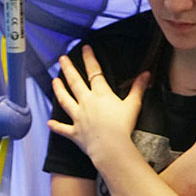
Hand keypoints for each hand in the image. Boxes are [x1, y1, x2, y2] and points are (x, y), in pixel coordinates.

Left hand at [47, 45, 150, 171]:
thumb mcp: (133, 105)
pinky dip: (56, 126)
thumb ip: (138, 89)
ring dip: (59, 90)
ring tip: (54, 81)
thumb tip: (146, 75)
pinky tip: (49, 123)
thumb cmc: (122, 126)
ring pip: (65, 101)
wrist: (111, 146)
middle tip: (62, 59)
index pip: (94, 72)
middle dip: (68, 69)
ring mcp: (78, 117)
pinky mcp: (75, 132)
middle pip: (75, 82)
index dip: (89, 59)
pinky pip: (63, 129)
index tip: (85, 48)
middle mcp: (86, 103)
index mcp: (101, 95)